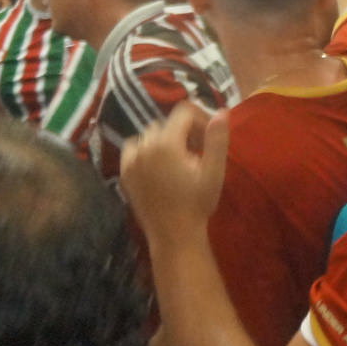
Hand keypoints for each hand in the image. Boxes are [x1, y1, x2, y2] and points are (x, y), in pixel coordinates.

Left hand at [120, 105, 230, 242]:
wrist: (173, 234)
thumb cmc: (198, 203)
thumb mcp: (214, 171)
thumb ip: (216, 139)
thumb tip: (222, 111)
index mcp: (167, 143)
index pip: (183, 112)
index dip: (200, 118)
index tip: (208, 138)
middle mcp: (144, 147)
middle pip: (166, 123)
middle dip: (183, 131)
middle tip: (197, 151)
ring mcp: (131, 160)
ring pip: (148, 135)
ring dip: (164, 140)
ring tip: (178, 159)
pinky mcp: (124, 173)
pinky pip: (133, 149)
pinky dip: (145, 150)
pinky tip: (158, 166)